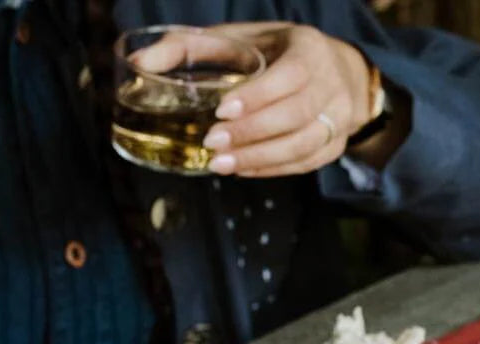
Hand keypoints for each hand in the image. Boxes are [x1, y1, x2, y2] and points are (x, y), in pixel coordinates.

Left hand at [135, 23, 375, 177]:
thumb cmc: (278, 53)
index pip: (288, 76)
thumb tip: (140, 62)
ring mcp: (337, 119)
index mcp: (309, 50)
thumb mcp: (242, 38)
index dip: (257, 96)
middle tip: (213, 144)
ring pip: (302, 145)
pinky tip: (243, 169)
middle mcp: (330, 85)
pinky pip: (305, 163)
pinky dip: (272, 169)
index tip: (222, 110)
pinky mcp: (335, 146)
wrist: (339, 73)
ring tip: (222, 165)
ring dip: (261, 158)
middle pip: (295, 115)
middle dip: (253, 133)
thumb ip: (192, 46)